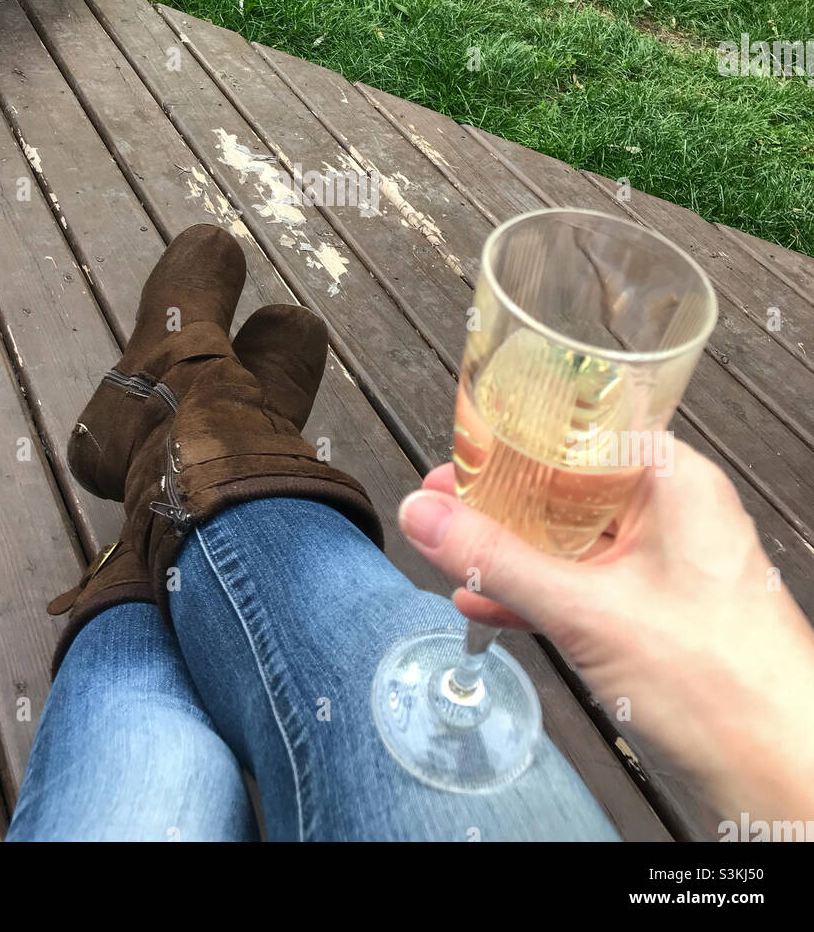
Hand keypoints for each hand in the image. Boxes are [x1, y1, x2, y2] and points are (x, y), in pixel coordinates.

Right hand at [400, 442, 813, 827]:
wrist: (779, 776)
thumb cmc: (725, 685)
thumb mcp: (587, 609)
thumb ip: (498, 560)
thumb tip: (426, 514)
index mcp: (674, 483)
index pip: (586, 430)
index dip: (520, 433)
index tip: (465, 441)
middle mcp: (672, 514)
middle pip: (571, 484)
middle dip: (502, 496)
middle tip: (443, 495)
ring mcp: (663, 567)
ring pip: (571, 539)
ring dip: (510, 548)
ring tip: (448, 544)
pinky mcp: (653, 615)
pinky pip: (581, 586)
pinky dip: (535, 591)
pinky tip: (483, 599)